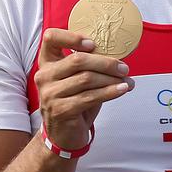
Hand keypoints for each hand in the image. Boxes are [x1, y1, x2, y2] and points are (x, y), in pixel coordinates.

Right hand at [33, 28, 132, 152]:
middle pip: (77, 60)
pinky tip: (122, 90)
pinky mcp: (61, 110)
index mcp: (47, 63)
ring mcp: (50, 94)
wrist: (63, 134)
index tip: (93, 44)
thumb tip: (118, 55)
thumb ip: (87, 65)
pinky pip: (90, 97)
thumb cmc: (73, 102)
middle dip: (106, 63)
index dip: (72, 37)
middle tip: (123, 68)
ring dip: (111, 79)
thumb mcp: (76, 79)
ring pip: (87, 79)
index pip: (51, 38)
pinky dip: (110, 92)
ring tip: (127, 81)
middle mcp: (44, 76)